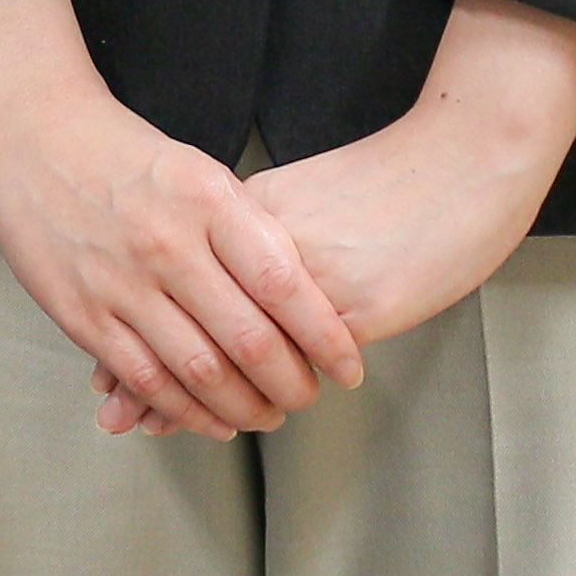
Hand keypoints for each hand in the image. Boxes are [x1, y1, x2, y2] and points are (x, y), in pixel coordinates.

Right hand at [0, 0, 362, 440]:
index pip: (284, 285)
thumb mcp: (199, 170)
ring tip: (268, 414)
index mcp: (207, 200)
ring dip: (246, 407)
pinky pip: (147, 381)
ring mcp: (122, 283)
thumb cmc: (124, 153)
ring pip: (202, 372)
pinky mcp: (83, 315)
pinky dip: (187, 411)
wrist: (32, 134)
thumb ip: (247, 228)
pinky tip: (212, 418)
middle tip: (308, 397)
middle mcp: (168, 243)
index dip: (325, 338)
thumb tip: (301, 296)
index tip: (349, 366)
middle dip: (292, 385)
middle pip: (250, 341)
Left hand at [143, 0, 575, 431]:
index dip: (138, 323)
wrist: (469, 152)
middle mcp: (262, 239)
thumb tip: (218, 290)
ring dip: (192, 395)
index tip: (106, 367)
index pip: (174, 276)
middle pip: (189, 314)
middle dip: (149, 371)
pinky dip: (254, 392)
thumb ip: (260, 242)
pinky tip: (239, 416)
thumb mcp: (310, 202)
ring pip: (230, 347)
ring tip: (155, 423)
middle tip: (117, 414)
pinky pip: (291, 361)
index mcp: (247, 208)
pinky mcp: (353, 304)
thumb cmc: (396, 180)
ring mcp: (305, 274)